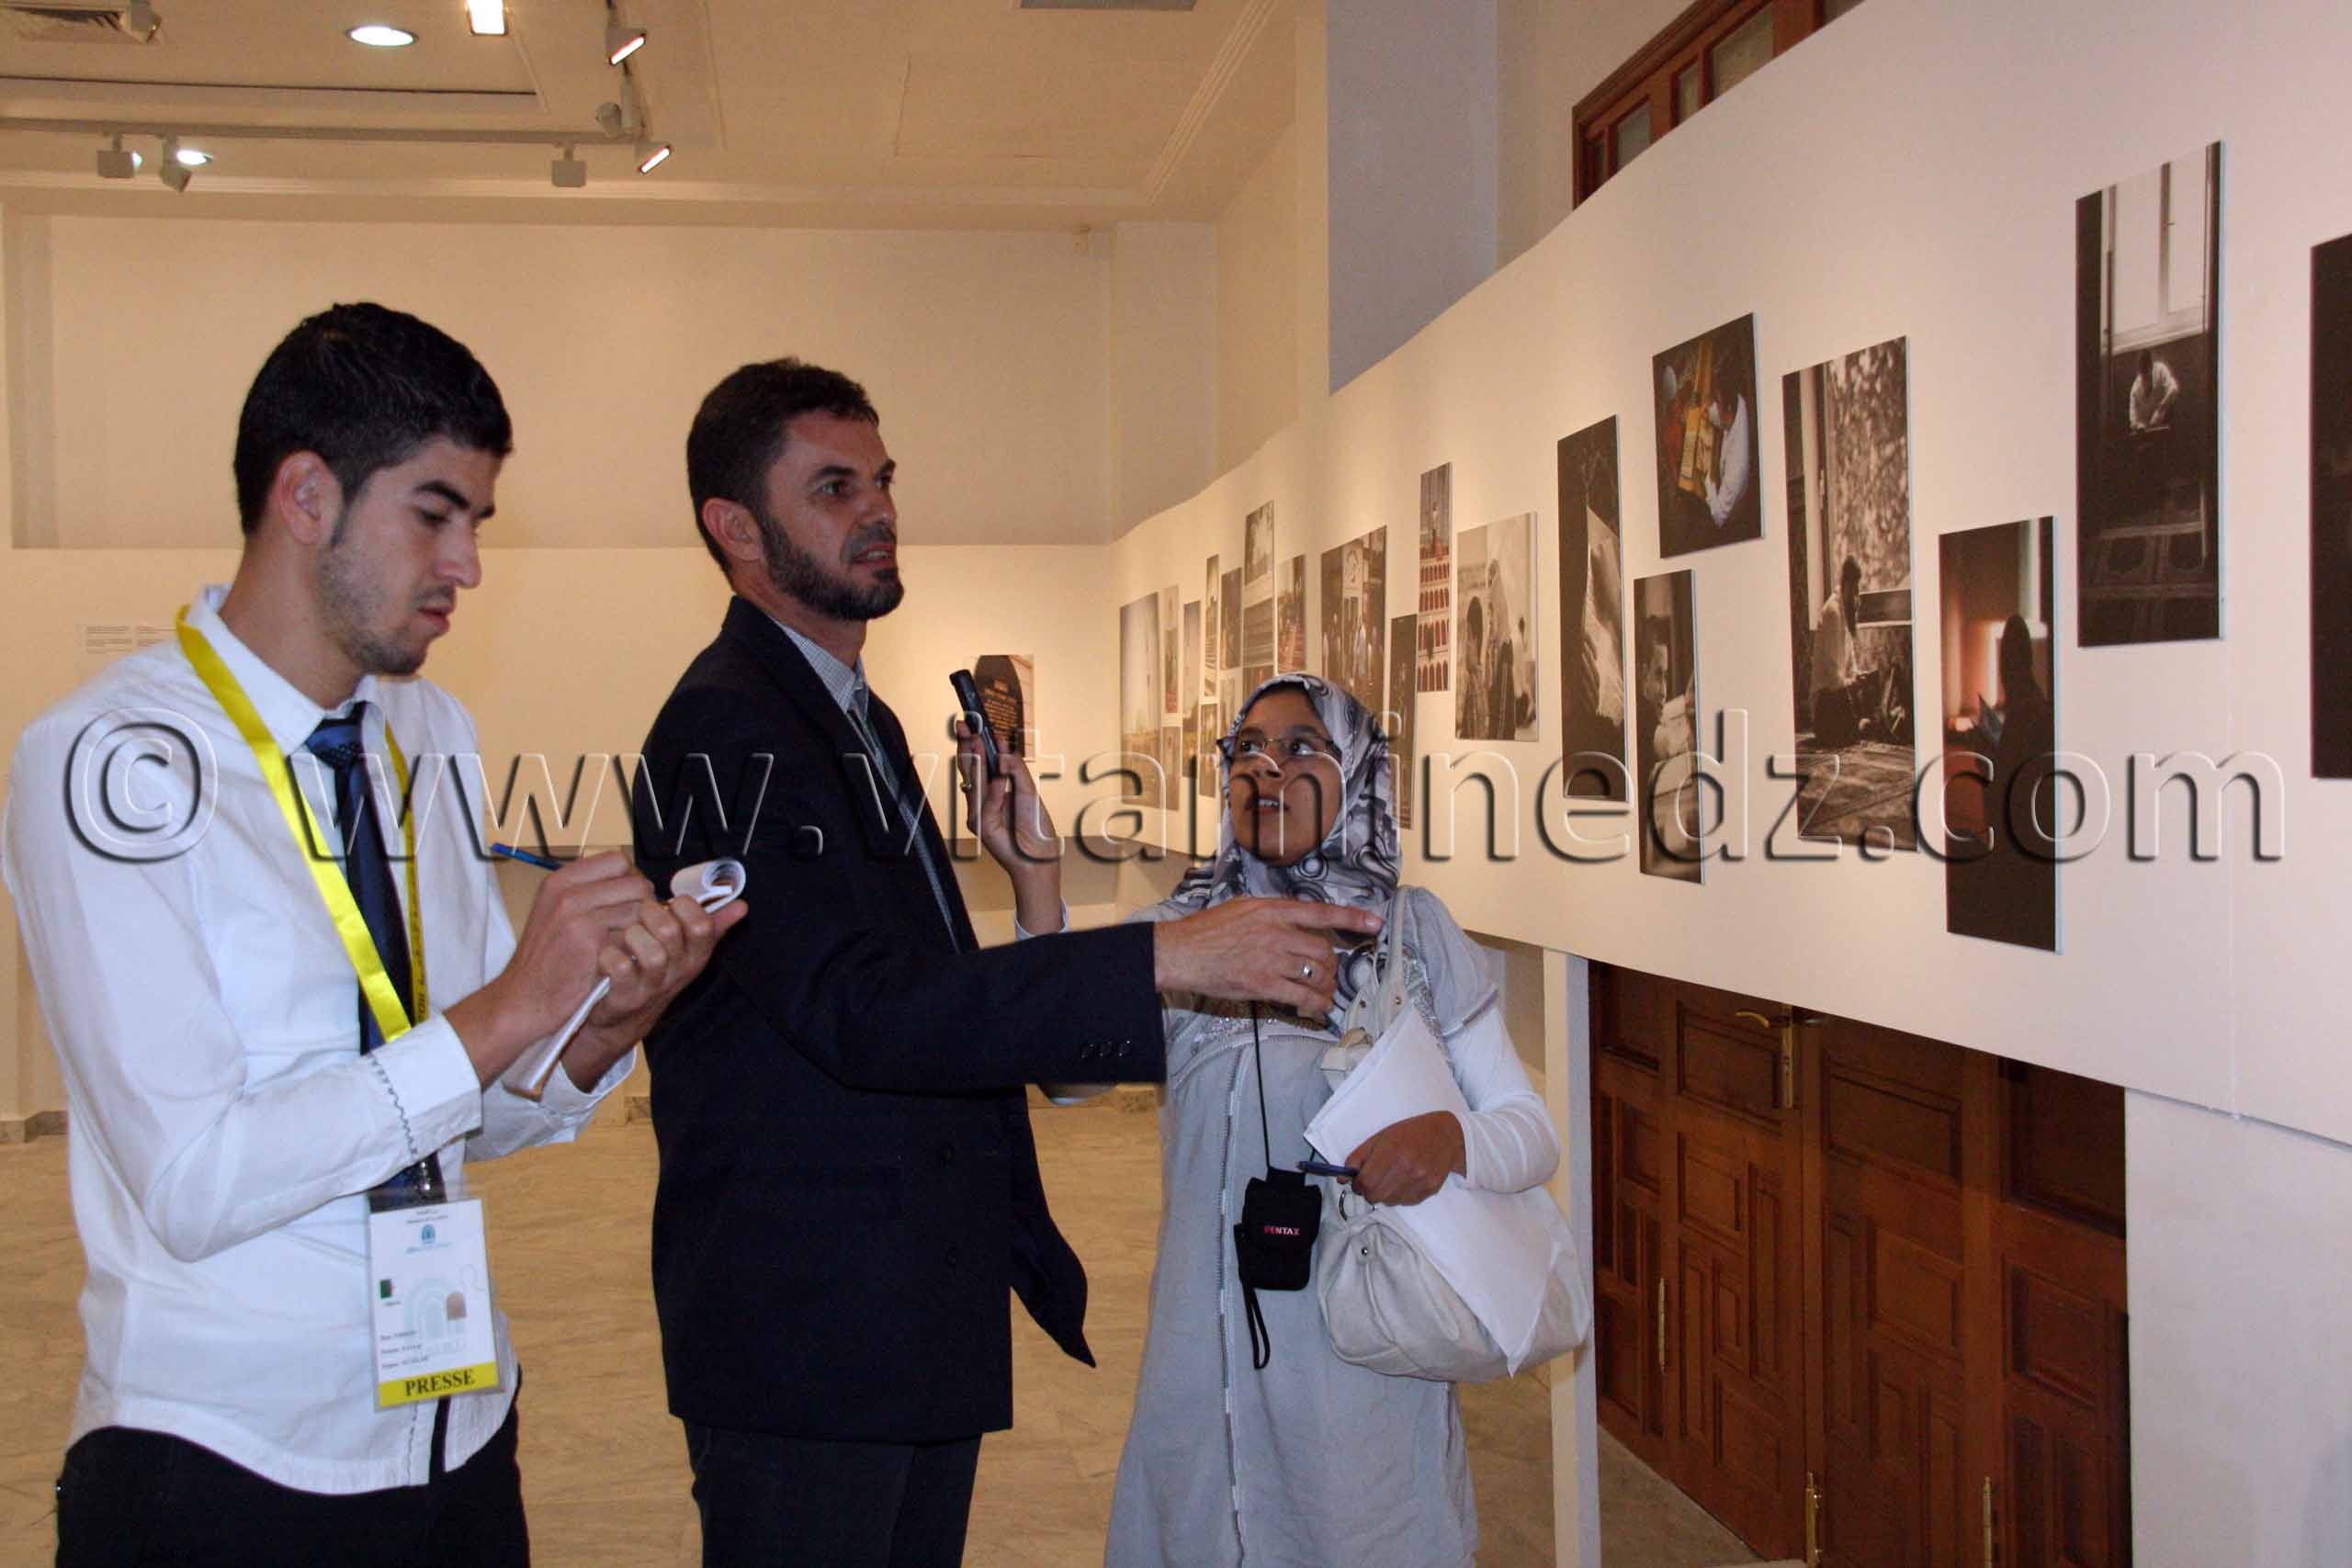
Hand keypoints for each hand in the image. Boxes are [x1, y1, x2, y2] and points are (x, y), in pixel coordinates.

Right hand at [448, 852, 653, 1082]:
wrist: (524, 997)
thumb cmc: (546, 959)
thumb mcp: (556, 912)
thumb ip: (590, 892)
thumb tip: (636, 880)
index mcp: (560, 880)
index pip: (617, 860)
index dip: (630, 879)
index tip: (626, 901)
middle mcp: (568, 892)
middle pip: (636, 882)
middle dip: (643, 904)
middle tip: (633, 927)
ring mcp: (579, 916)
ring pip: (640, 909)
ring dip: (642, 928)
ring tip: (627, 944)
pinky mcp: (591, 941)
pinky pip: (634, 935)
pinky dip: (635, 947)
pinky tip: (620, 959)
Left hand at [567, 892, 749, 1085]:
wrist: (626, 1019)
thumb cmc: (657, 974)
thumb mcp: (688, 951)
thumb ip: (714, 926)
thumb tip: (741, 906)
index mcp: (697, 955)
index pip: (701, 924)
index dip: (683, 906)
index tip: (670, 907)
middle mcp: (679, 972)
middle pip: (670, 931)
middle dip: (650, 914)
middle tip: (642, 918)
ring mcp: (654, 987)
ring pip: (649, 952)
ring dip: (632, 935)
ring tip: (628, 937)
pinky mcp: (627, 998)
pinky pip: (619, 967)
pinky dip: (610, 955)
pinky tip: (610, 955)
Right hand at [957, 719, 1061, 930]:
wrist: (1038, 854)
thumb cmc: (1034, 824)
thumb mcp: (1028, 790)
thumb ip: (1015, 768)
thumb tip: (1002, 748)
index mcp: (993, 786)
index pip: (980, 760)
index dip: (974, 741)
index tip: (971, 722)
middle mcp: (982, 797)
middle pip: (970, 766)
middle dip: (967, 744)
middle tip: (964, 725)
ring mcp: (978, 810)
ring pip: (973, 780)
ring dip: (976, 759)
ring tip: (977, 739)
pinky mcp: (980, 824)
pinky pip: (986, 801)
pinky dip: (993, 790)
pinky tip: (999, 778)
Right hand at [1151, 897, 1383, 1014]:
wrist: (1182, 952)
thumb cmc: (1208, 929)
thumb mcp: (1243, 907)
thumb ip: (1274, 913)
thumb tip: (1298, 919)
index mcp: (1274, 910)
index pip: (1322, 911)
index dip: (1353, 917)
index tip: (1375, 922)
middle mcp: (1277, 932)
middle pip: (1324, 949)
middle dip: (1332, 965)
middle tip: (1329, 975)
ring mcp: (1271, 959)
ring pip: (1317, 974)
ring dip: (1326, 987)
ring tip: (1324, 993)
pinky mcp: (1263, 984)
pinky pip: (1302, 996)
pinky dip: (1316, 1005)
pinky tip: (1318, 1009)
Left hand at [1346, 1111, 1464, 1205]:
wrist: (1447, 1136)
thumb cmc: (1410, 1133)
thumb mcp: (1381, 1137)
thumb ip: (1358, 1157)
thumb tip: (1342, 1179)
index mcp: (1391, 1151)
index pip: (1365, 1182)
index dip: (1357, 1185)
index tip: (1358, 1181)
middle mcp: (1407, 1168)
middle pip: (1375, 1196)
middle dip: (1368, 1192)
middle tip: (1372, 1182)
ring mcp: (1420, 1181)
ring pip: (1389, 1202)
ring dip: (1384, 1194)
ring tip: (1391, 1178)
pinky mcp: (1430, 1190)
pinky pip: (1405, 1203)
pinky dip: (1399, 1196)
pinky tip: (1405, 1181)